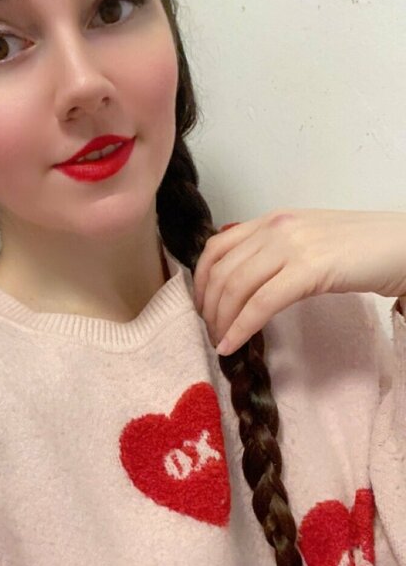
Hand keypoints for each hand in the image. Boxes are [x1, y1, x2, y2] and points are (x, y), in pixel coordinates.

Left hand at [193, 209, 405, 356]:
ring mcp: (293, 245)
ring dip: (221, 321)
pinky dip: (241, 328)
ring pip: (236, 287)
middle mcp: (277, 226)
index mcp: (273, 219)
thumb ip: (276, 253)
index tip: (202, 308)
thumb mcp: (309, 242)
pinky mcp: (310, 269)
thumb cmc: (364, 250)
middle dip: (208, 307)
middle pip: (220, 270)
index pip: (216, 246)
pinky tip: (233, 346)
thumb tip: (245, 282)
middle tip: (211, 333)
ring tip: (220, 343)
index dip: (200, 281)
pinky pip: (261, 303)